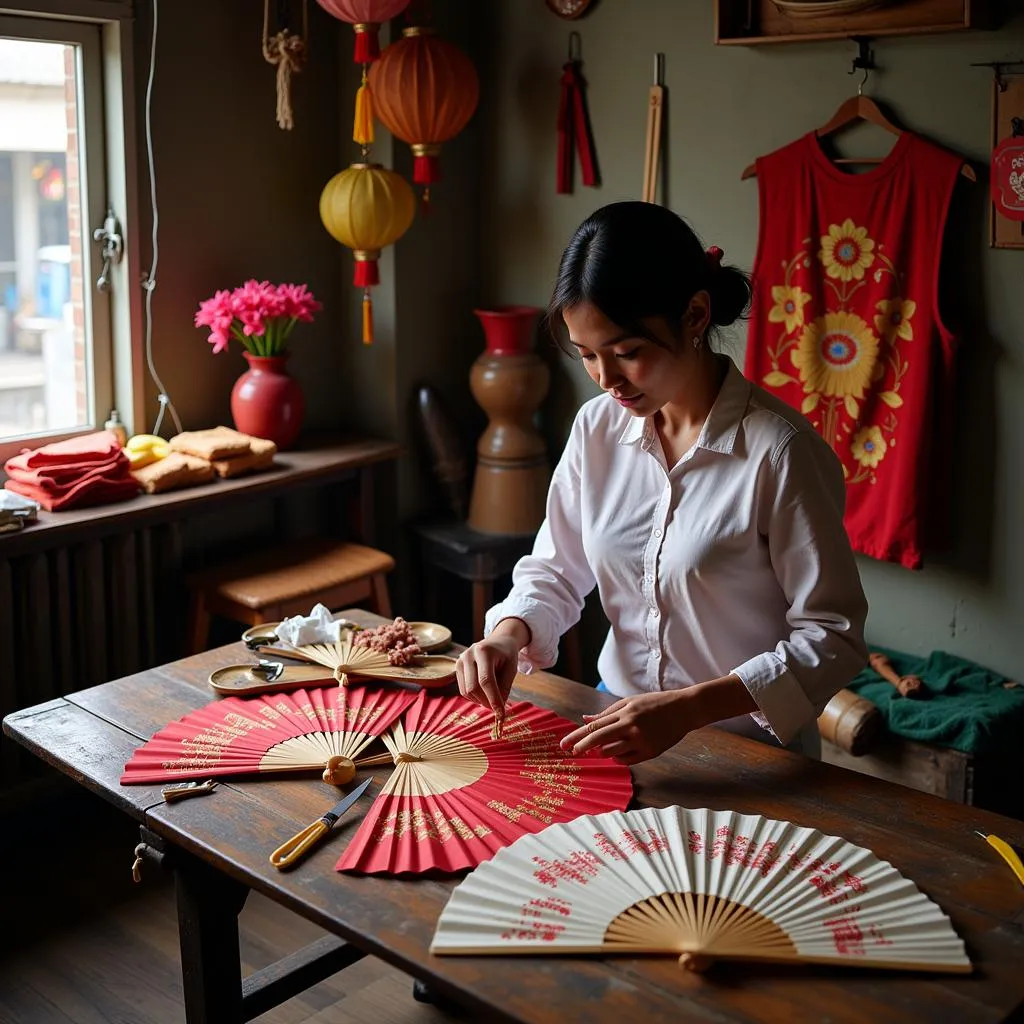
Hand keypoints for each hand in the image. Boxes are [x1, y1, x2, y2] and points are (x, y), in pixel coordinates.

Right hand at [455, 628, 522, 717]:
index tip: (501, 714)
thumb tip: (497, 709)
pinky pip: (463, 690)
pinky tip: (484, 693)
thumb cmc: (506, 656)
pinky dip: (474, 697)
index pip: (486, 680)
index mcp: (484, 651)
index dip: (493, 699)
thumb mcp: (511, 669)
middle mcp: (468, 654)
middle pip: (473, 687)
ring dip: (480, 701)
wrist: (498, 642)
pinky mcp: (456, 667)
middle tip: (498, 708)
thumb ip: (505, 688)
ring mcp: (460, 660)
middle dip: (486, 702)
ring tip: (492, 698)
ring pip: (466, 691)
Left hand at [560, 691, 696, 765]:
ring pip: (612, 752)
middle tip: (570, 752)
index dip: (578, 735)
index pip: (595, 726)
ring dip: (602, 751)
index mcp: (625, 712)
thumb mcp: (630, 702)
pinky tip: (618, 751)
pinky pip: (626, 760)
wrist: (684, 710)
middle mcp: (631, 726)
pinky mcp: (650, 752)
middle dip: (582, 746)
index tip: (565, 743)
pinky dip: (618, 757)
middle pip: (599, 739)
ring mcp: (641, 741)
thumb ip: (607, 712)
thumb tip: (585, 718)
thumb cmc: (655, 703)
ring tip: (601, 747)